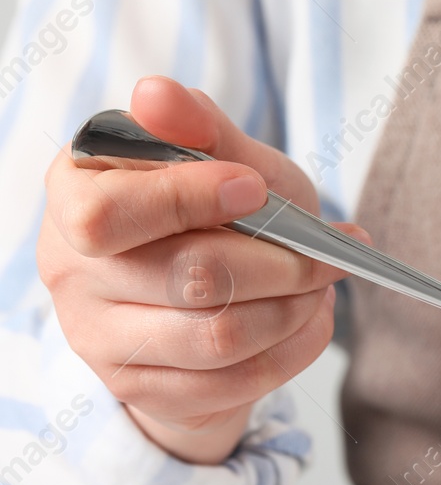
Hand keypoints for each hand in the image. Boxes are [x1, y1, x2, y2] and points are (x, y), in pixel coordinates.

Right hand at [39, 76, 360, 464]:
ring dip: (293, 310)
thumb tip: (155, 94)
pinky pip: (234, 382)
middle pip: (187, 278)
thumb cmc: (219, 211)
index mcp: (73, 194)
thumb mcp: (223, 159)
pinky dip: (292, 350)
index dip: (188, 201)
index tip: (256, 188)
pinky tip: (308, 321)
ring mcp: (100, 339)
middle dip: (280, 264)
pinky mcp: (143, 390)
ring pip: (218, 337)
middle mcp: (70, 270)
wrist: (216, 291)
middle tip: (328, 254)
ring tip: (320, 286)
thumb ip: (199, 128)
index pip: (108, 214)